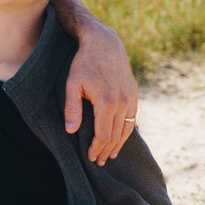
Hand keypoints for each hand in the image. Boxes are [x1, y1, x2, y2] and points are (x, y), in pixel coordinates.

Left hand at [64, 22, 137, 165]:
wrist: (104, 42)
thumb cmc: (84, 63)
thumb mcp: (72, 84)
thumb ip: (72, 109)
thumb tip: (71, 131)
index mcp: (106, 103)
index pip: (103, 135)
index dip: (97, 148)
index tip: (91, 158)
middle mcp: (122, 103)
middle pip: (116, 135)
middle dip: (107, 150)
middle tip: (100, 161)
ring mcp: (130, 98)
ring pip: (127, 128)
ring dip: (119, 143)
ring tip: (111, 154)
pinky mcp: (134, 93)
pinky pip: (132, 117)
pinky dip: (127, 130)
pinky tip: (120, 136)